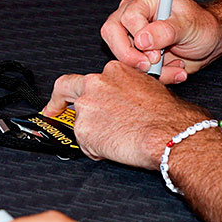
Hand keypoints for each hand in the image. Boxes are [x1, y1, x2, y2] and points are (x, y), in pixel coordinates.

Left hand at [42, 61, 209, 168]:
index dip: (83, 90)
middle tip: (51, 110)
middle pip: (65, 89)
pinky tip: (115, 150)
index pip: (89, 77)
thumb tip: (127, 100)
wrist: (169, 134)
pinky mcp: (84, 130)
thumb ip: (129, 90)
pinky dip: (97, 150)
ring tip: (118, 141)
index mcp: (113, 71)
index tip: (74, 95)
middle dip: (56, 101)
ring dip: (93, 133)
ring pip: (80, 122)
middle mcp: (95, 84)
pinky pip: (85, 144)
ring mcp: (87, 107)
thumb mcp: (150, 89)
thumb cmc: (169, 115)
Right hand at [100, 0, 221, 83]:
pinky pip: (133, 68)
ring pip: (120, 54)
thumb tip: (141, 40)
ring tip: (175, 68)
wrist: (210, 42)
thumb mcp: (189, 25)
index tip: (156, 52)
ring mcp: (132, 34)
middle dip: (130, 55)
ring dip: (147, 69)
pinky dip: (154, 76)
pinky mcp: (136, 53)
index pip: (128, 17)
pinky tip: (174, 70)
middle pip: (112, 33)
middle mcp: (133, 14)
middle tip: (151, 66)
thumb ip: (166, 30)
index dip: (139, 37)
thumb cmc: (202, 26)